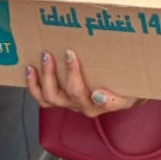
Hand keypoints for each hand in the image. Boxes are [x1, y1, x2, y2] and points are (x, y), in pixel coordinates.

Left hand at [25, 48, 142, 117]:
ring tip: (45, 58)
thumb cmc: (125, 90)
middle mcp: (81, 106)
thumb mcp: (129, 95)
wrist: (120, 93)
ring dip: (44, 78)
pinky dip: (33, 84)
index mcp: (101, 105)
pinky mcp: (58, 97)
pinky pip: (42, 97)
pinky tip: (31, 69)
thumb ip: (117, 99)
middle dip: (65, 74)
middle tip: (66, 53)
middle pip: (69, 95)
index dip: (97, 95)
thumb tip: (99, 95)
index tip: (95, 85)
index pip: (99, 102)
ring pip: (50, 98)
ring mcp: (68, 103)